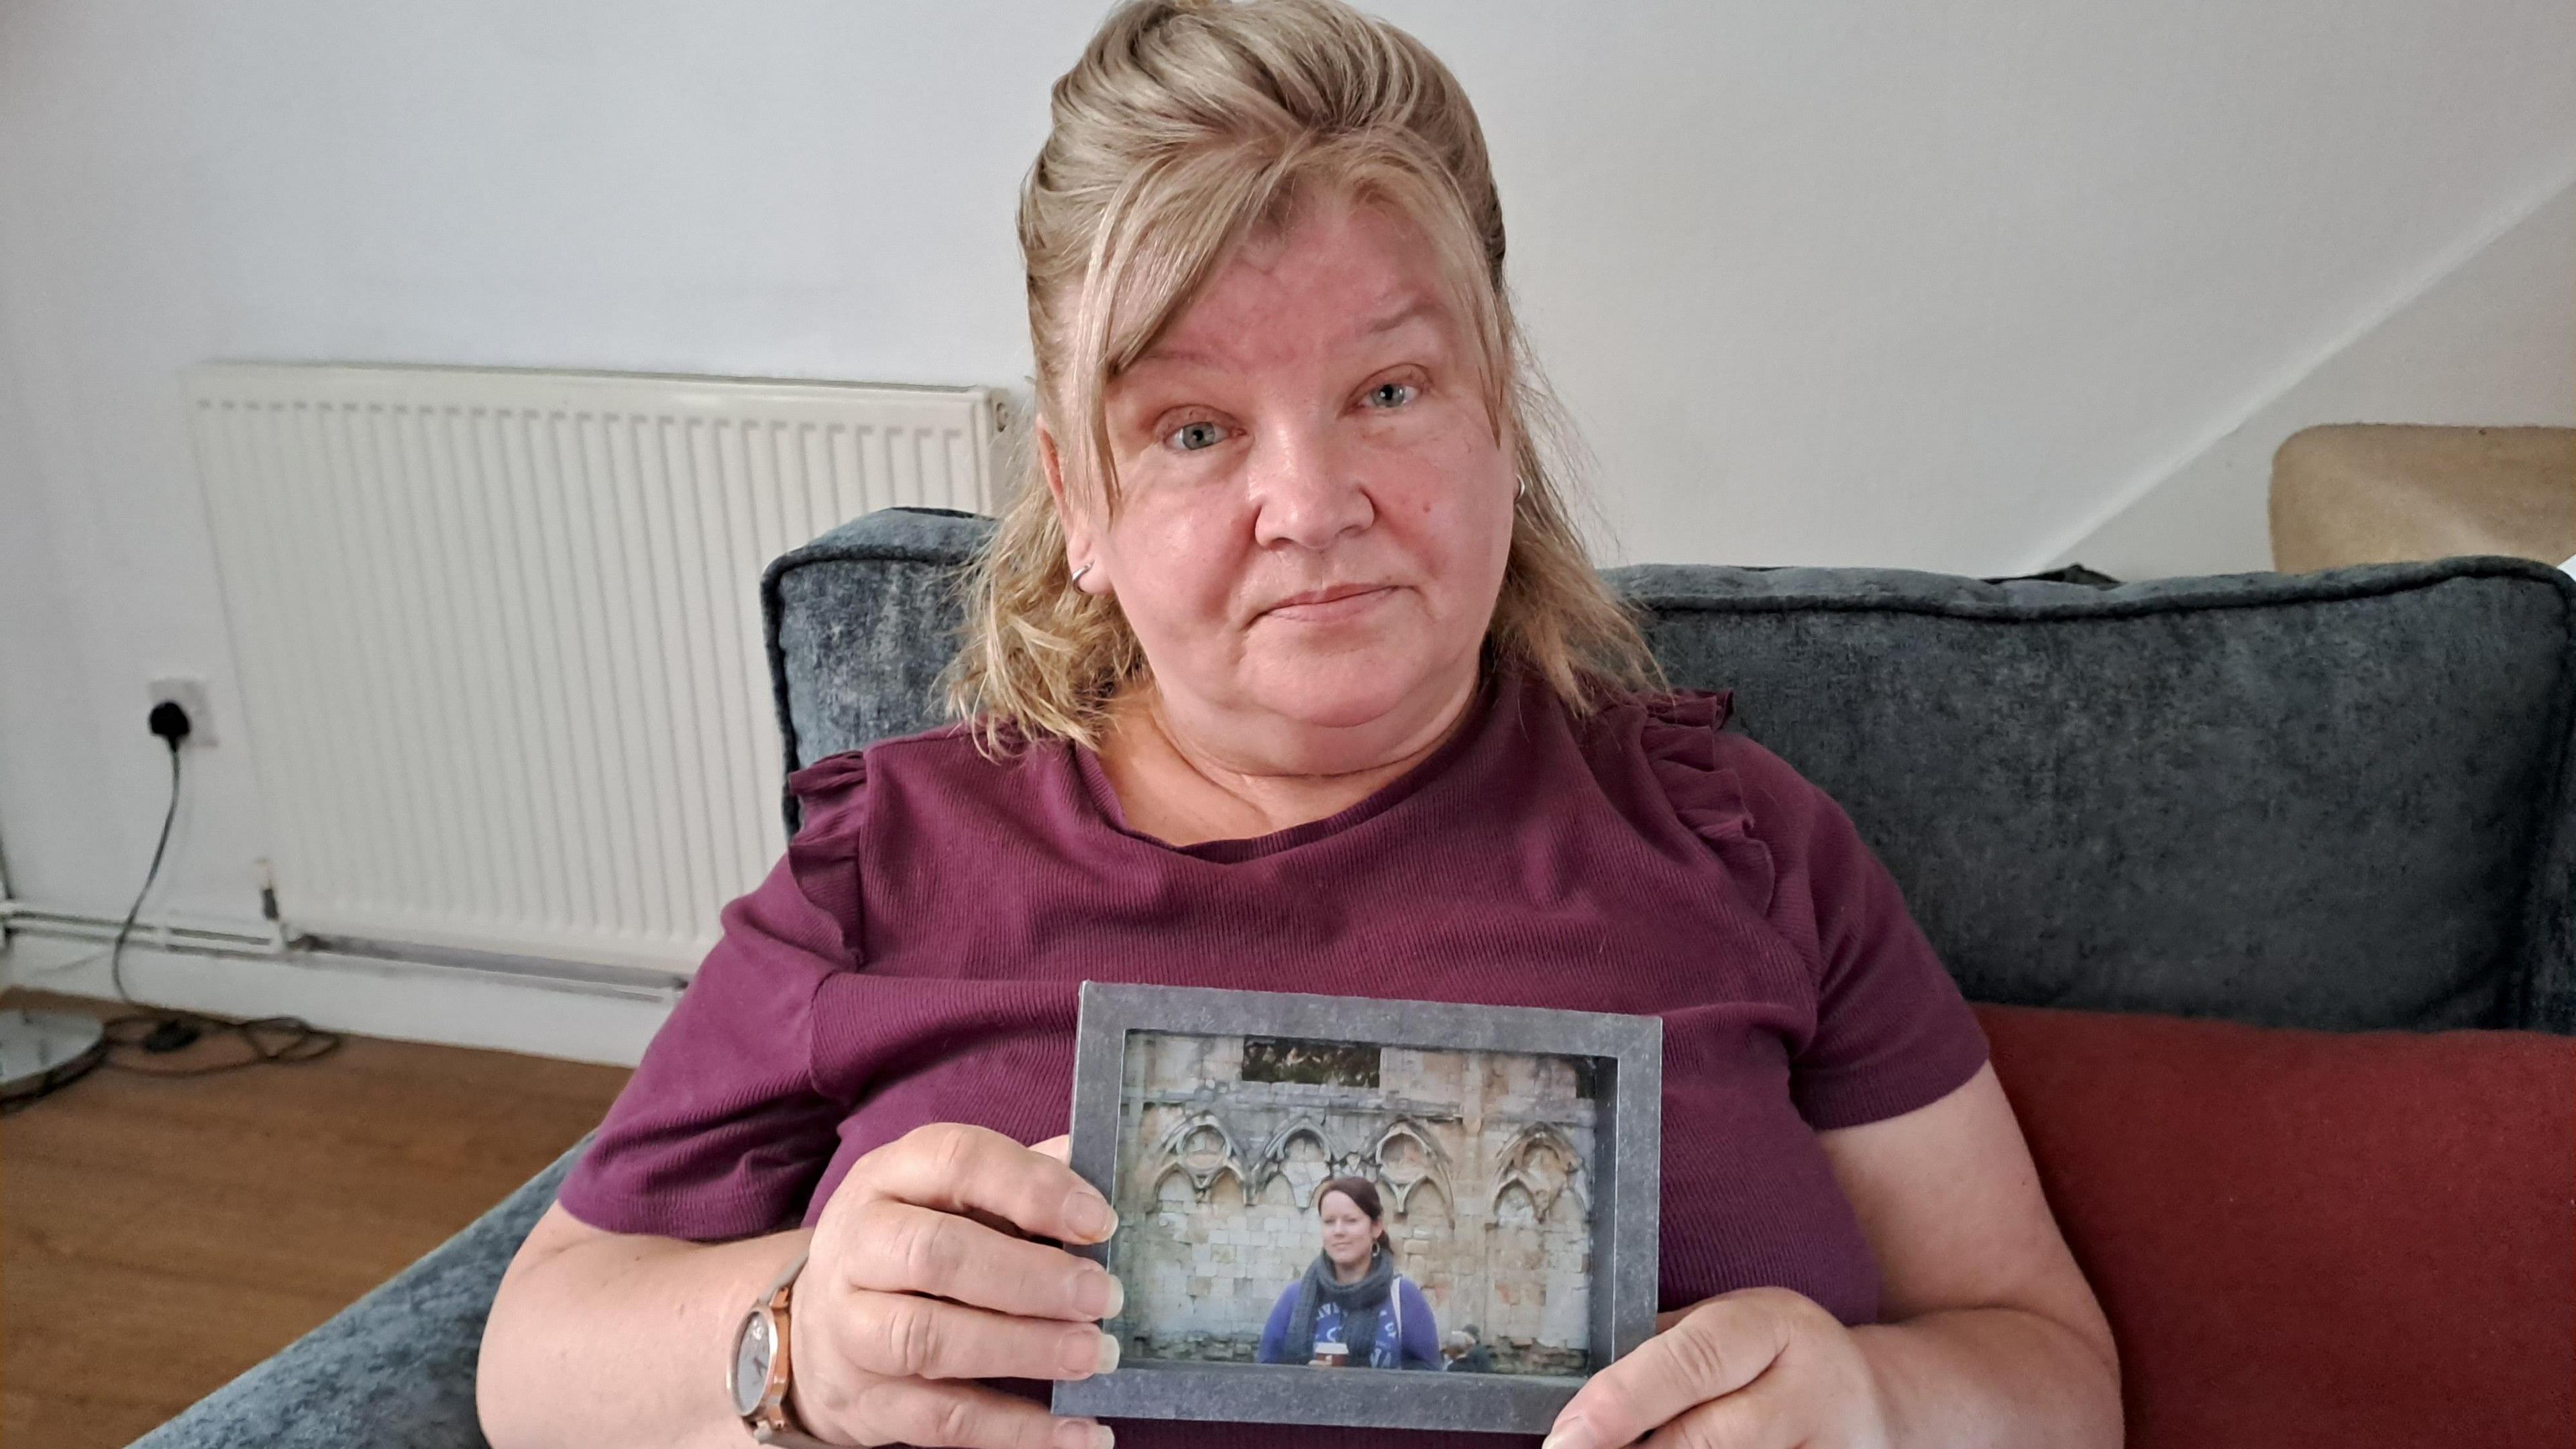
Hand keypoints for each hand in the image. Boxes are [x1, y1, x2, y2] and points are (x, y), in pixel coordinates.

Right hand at [788, 1125, 1124, 1448]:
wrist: (814, 1333)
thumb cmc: (912, 1248)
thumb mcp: (949, 1198)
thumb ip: (1019, 1182)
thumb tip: (1104, 1170)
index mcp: (889, 1178)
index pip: (955, 1161)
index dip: (1031, 1188)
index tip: (1100, 1222)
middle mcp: (858, 1246)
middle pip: (937, 1254)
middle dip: (1031, 1277)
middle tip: (1103, 1297)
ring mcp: (851, 1329)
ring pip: (931, 1339)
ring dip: (1024, 1349)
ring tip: (1095, 1355)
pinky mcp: (865, 1403)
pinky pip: (943, 1421)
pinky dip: (1017, 1432)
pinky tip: (1080, 1433)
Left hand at [1543, 1287, 1891, 1448]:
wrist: (1877, 1403)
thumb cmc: (1774, 1362)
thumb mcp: (1728, 1332)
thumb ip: (1665, 1355)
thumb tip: (1581, 1403)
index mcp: (1776, 1325)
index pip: (1690, 1362)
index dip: (1622, 1401)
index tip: (1565, 1437)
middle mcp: (1815, 1388)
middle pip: (1705, 1438)